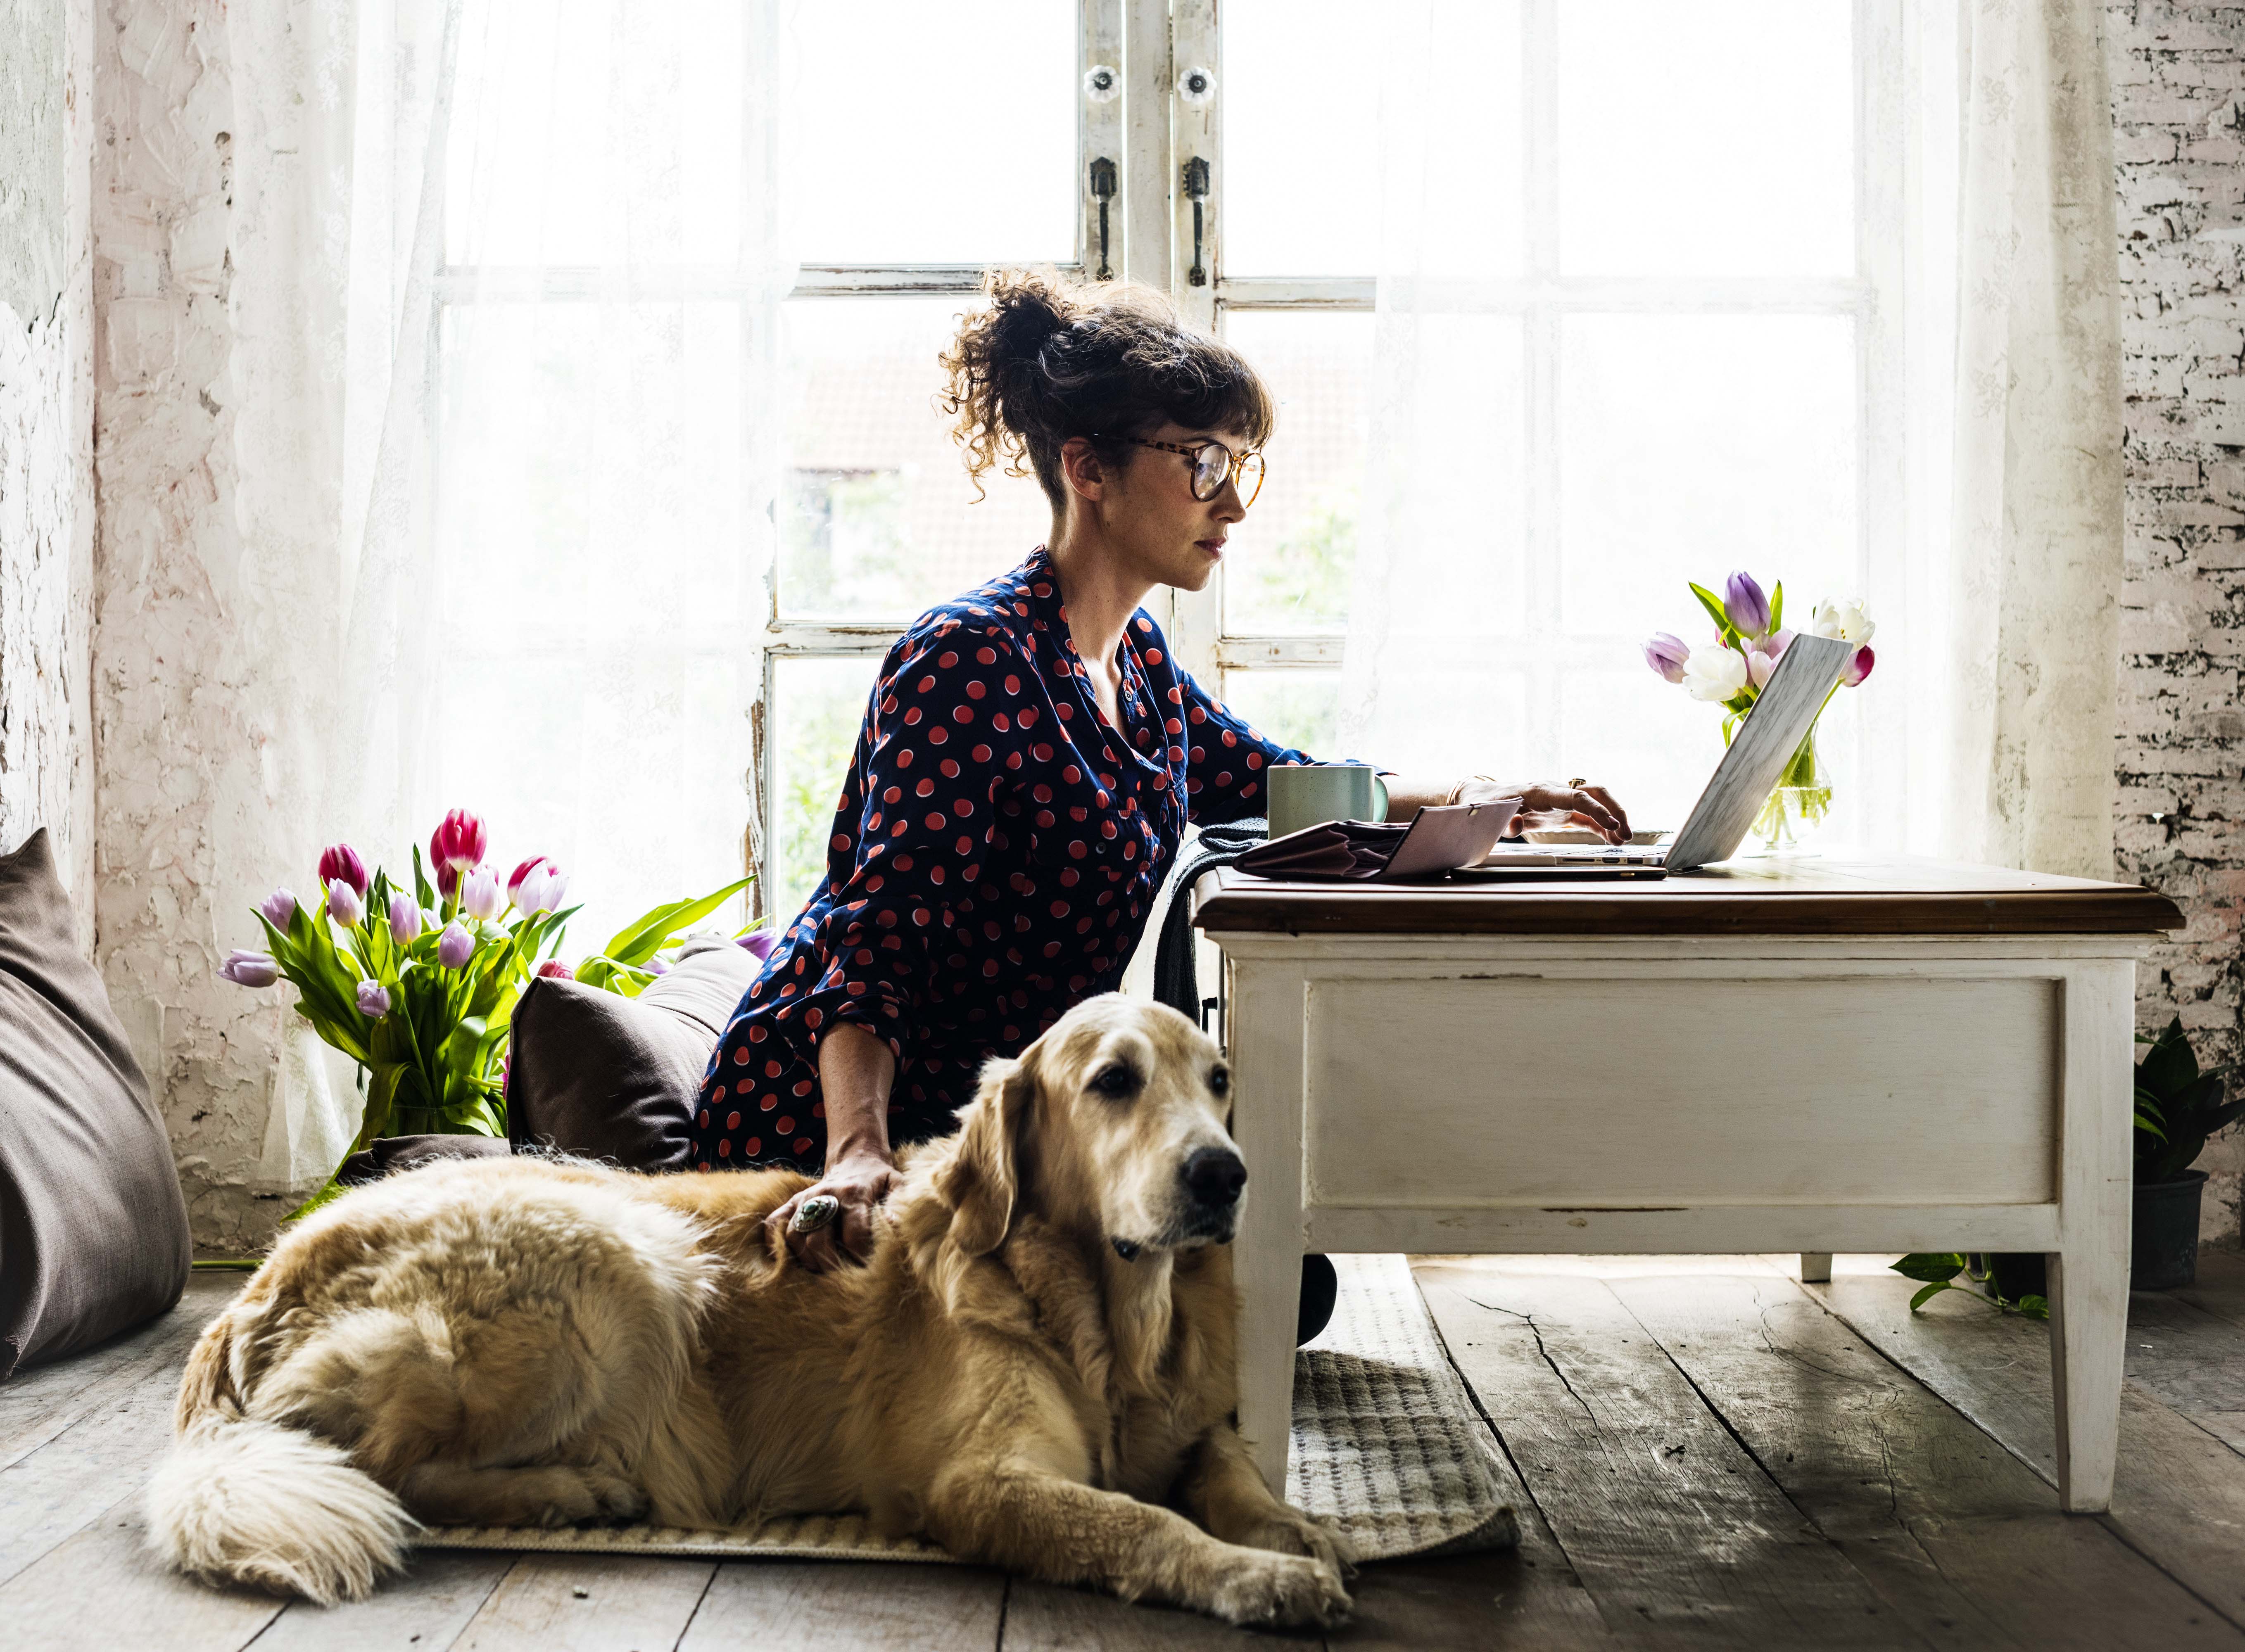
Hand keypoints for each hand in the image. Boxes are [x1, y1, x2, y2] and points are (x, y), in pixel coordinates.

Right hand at [766, 1149, 896, 1272]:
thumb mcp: (896, 1185)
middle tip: (842, 1278)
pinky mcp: (791, 1202)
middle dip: (831, 1264)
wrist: (857, 1160)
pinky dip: (776, 1243)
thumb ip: (898, 1205)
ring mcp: (804, 1198)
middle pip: (819, 1239)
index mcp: (854, 1193)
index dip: (860, 1257)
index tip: (868, 1270)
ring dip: (807, 1259)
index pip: (854, 1235)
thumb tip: (894, 1228)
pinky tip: (793, 1258)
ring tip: (822, 1270)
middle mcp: (825, 1195)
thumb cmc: (879, 1180)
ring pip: (795, 1236)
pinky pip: (774, 1223)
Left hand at [1467, 778, 1630, 843]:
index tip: (1612, 824)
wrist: (1487, 795)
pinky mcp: (1562, 811)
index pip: (1576, 796)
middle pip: (1594, 792)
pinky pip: (1587, 816)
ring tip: (1625, 840)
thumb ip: (1504, 822)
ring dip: (1613, 818)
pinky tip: (1613, 840)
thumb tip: (1515, 825)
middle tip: (1627, 834)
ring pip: (1596, 801)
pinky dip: (1602, 827)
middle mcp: (1556, 791)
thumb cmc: (1489, 805)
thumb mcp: (1490, 816)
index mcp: (1541, 791)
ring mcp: (1561, 800)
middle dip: (1614, 810)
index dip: (1596, 809)